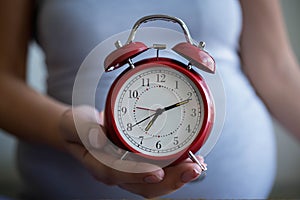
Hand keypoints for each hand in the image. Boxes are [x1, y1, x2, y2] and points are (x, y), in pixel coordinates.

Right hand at [59, 105, 205, 197]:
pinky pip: (159, 171)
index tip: (158, 172)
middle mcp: (117, 172)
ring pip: (155, 183)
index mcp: (99, 164)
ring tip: (197, 166)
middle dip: (171, 181)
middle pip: (144, 186)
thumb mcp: (75, 122)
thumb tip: (99, 138)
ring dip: (178, 177)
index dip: (138, 174)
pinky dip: (176, 168)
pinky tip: (189, 159)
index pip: (117, 174)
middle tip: (192, 169)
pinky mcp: (139, 164)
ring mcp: (129, 170)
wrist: (82, 127)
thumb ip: (84, 129)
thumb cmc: (77, 125)